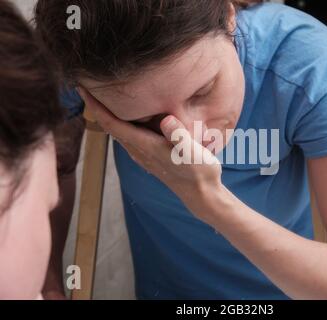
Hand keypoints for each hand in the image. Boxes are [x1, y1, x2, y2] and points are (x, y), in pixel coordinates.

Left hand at [77, 87, 222, 214]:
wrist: (202, 195)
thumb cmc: (199, 173)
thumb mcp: (192, 153)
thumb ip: (179, 136)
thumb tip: (166, 120)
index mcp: (146, 146)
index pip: (112, 124)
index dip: (96, 106)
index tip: (82, 88)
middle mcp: (140, 151)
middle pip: (110, 127)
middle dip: (97, 107)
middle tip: (89, 84)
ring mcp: (144, 155)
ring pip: (118, 132)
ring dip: (108, 115)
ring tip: (104, 96)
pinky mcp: (151, 156)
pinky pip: (129, 136)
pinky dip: (121, 123)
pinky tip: (129, 115)